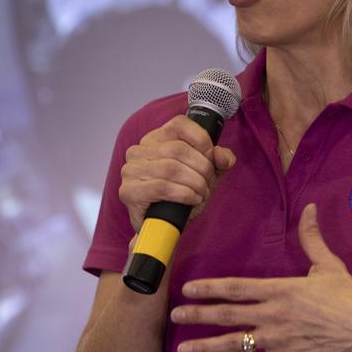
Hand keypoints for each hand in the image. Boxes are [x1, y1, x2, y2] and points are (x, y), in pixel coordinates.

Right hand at [119, 115, 235, 231]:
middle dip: (202, 169)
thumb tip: (223, 156)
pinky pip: (162, 186)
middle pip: (179, 149)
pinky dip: (184, 194)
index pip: (180, 124)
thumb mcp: (206, 174)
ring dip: (195, 184)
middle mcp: (139, 150)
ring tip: (201, 194)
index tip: (211, 159)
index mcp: (156, 138)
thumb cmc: (182, 196)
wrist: (164, 227)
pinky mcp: (129, 191)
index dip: (202, 140)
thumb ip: (219, 161)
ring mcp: (131, 170)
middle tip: (208, 184)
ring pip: (171, 168)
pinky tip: (192, 200)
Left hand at [170, 203, 351, 351]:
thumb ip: (313, 238)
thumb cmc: (347, 297)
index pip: (236, 287)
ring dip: (206, 347)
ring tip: (182, 350)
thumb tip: (311, 207)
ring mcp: (276, 340)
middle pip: (228, 314)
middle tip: (174, 316)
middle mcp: (272, 314)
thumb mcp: (329, 264)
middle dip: (199, 315)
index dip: (210, 288)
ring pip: (234, 343)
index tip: (188, 289)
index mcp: (279, 290)